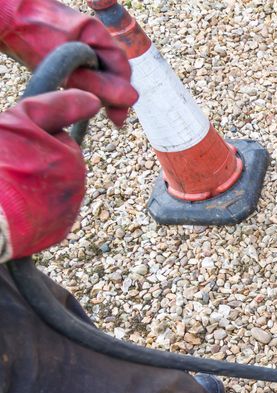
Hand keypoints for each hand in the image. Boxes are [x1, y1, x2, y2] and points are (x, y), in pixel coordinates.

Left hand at [0, 0, 136, 125]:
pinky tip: (81, 97)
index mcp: (98, 34)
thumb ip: (97, 81)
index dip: (123, 95)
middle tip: (111, 119)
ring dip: (99, 92)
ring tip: (95, 110)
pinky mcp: (69, 51)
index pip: (121, 69)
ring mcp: (82, 44)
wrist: (5, 16)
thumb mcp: (66, 62)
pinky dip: (85, 86)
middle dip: (112, 95)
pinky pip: (85, 72)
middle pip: (112, 72)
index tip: (117, 118)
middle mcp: (94, 39)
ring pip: (99, 73)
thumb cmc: (31, 32)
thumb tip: (130, 99)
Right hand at [0, 90, 101, 261]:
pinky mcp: (58, 233)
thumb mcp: (21, 120)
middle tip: (7, 168)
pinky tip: (13, 207)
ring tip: (8, 188)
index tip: (13, 147)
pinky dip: (32, 211)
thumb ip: (57, 107)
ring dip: (33, 187)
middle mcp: (78, 186)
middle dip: (34, 165)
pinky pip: (48, 215)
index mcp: (72, 158)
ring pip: (52, 191)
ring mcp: (69, 212)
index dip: (31, 140)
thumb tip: (93, 100)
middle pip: (56, 167)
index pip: (57, 141)